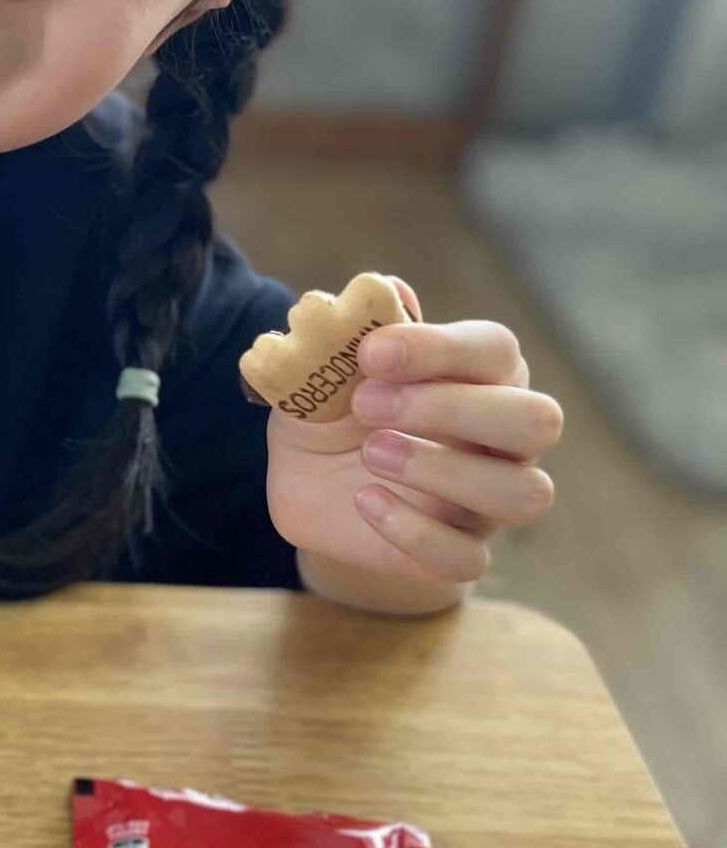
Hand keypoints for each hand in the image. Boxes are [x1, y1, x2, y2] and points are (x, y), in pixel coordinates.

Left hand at [262, 278, 563, 588]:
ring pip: (523, 493)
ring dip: (446, 471)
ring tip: (371, 453)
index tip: (370, 352)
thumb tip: (383, 290)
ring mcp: (488, 501)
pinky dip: (415, 532)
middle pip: (536, 420)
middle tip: (367, 405)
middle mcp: (503, 438)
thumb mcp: (324, 368)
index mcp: (482, 375)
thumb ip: (352, 330)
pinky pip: (468, 558)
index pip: (497, 350)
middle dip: (453, 408)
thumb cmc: (334, 410)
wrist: (310, 484)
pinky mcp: (459, 552)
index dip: (437, 349)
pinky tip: (364, 502)